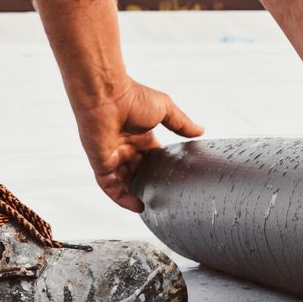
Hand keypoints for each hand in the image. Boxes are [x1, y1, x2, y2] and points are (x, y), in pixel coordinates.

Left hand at [69, 77, 203, 211]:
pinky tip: (137, 206)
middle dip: (150, 183)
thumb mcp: (165, 109)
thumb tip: (201, 130)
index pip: (152, 157)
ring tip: (153, 205)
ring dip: (136, 192)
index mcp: (140, 135)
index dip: (161, 167)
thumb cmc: (132, 97)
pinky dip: (122, 198)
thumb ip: (181, 123)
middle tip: (165, 196)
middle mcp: (125, 147)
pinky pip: (110, 186)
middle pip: (138, 171)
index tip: (175, 178)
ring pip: (124, 181)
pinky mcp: (101, 163)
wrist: (107, 95)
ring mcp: (112, 156)